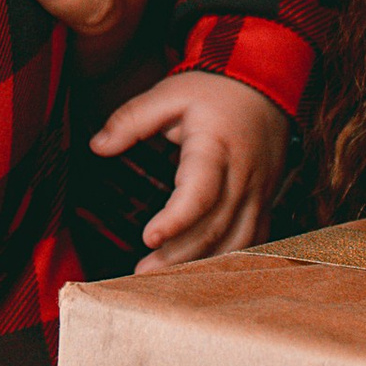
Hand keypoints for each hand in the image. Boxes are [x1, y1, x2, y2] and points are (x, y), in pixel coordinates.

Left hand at [88, 71, 290, 267]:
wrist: (268, 85)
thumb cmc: (216, 90)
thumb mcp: (170, 93)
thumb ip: (132, 119)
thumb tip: (97, 146)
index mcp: (216, 148)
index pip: (200, 193)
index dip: (175, 220)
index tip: (148, 238)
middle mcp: (242, 176)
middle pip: (214, 226)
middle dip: (178, 255)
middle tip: (141, 273)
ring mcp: (258, 192)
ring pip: (236, 241)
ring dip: (202, 264)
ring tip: (166, 280)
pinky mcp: (265, 201)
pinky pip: (253, 240)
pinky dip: (229, 259)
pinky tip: (203, 272)